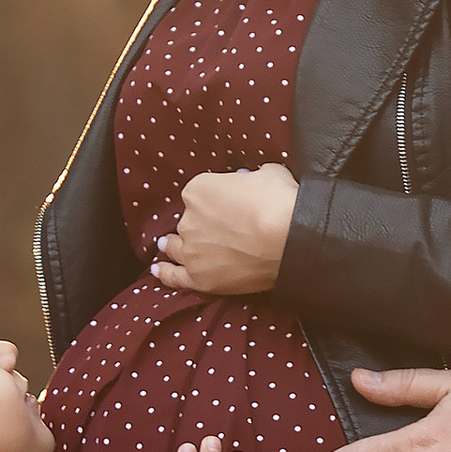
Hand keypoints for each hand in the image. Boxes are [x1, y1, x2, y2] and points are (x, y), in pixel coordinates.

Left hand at [151, 165, 298, 297]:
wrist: (292, 239)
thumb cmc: (280, 202)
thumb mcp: (268, 173)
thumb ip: (254, 177)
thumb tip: (257, 180)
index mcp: (198, 189)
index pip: (198, 194)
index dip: (214, 200)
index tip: (226, 204)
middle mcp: (188, 219)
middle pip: (189, 222)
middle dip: (201, 223)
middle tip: (219, 227)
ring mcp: (192, 251)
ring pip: (176, 247)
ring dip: (175, 245)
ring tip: (170, 245)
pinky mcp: (200, 278)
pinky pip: (175, 277)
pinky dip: (166, 273)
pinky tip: (158, 270)